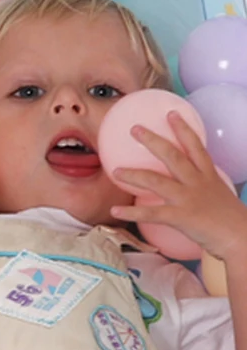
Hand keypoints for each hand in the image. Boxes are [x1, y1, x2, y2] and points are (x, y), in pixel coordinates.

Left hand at [110, 112, 246, 263]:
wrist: (240, 236)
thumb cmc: (230, 220)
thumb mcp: (219, 196)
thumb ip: (204, 188)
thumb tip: (192, 188)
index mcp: (208, 175)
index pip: (195, 146)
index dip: (183, 129)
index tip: (171, 114)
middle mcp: (197, 182)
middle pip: (173, 156)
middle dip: (153, 140)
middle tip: (134, 129)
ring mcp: (188, 198)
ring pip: (156, 181)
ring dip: (134, 175)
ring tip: (116, 171)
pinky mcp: (180, 217)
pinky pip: (150, 213)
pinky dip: (131, 213)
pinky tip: (115, 211)